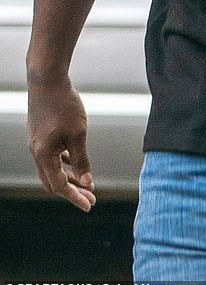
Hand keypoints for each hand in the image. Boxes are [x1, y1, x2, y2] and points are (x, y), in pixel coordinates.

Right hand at [27, 73, 95, 211]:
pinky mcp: (39, 135)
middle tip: (91, 198)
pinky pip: (51, 156)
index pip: (59, 186)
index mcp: (44, 155)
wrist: (47, 79)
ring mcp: (36, 143)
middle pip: (53, 181)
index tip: (90, 205)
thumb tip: (87, 182)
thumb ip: (82, 159)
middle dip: (72, 191)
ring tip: (87, 184)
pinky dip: (63, 163)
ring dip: (69, 177)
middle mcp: (36, 152)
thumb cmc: (64, 105)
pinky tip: (75, 162)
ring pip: (52, 169)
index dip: (75, 197)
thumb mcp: (78, 133)